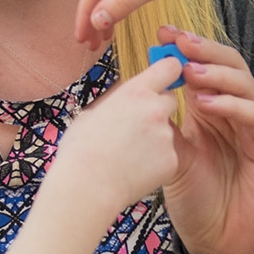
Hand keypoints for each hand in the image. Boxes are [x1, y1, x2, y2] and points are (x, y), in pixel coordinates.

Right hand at [46, 55, 182, 217]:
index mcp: (135, 92)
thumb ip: (115, 99)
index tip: (166, 77)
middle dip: (159, 110)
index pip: (169, 67)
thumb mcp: (91, 112)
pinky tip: (135, 170)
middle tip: (138, 127)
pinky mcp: (173, 160)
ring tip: (128, 156)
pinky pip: (168, 156)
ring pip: (167, 132)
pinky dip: (156, 163)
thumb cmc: (81, 150)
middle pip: (170, 100)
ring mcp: (166, 136)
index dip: (169, 71)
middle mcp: (156, 109)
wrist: (87, 186)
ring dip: (154, 139)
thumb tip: (124, 93)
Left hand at [160, 28, 253, 253]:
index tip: (160, 34)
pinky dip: (234, 105)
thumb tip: (140, 88)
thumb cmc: (196, 201)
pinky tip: (208, 104)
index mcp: (214, 109)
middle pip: (229, 66)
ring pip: (246, 85)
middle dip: (203, 50)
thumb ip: (163, 125)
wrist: (220, 244)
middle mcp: (240, 112)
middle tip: (178, 40)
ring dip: (217, 74)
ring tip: (190, 70)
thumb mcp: (171, 157)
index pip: (205, 67)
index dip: (186, 49)